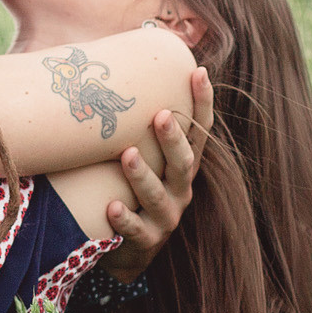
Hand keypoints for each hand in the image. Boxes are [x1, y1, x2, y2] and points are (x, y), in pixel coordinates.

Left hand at [96, 66, 211, 283]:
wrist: (124, 248)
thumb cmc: (127, 187)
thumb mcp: (138, 155)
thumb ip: (132, 122)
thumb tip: (109, 64)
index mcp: (181, 165)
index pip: (199, 131)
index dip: (202, 103)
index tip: (198, 72)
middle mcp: (180, 189)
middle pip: (183, 163)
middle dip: (172, 139)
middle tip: (160, 115)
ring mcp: (166, 217)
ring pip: (158, 196)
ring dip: (143, 175)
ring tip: (127, 155)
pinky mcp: (146, 243)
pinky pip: (136, 231)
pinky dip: (126, 220)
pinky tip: (112, 208)